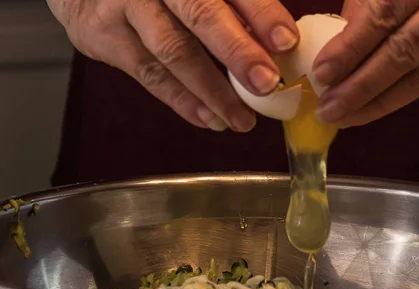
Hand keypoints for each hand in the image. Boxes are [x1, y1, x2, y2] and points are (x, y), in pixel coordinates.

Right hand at [47, 0, 298, 130]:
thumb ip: (231, 5)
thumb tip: (277, 45)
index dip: (262, 12)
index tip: (287, 42)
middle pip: (200, 15)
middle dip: (238, 52)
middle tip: (267, 84)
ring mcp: (126, 6)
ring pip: (174, 51)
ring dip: (212, 90)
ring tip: (242, 120)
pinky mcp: (105, 36)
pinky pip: (149, 75)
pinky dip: (182, 101)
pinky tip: (209, 119)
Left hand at [314, 0, 418, 126]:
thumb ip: (381, 0)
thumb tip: (340, 36)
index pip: (387, 10)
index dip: (352, 44)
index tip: (322, 72)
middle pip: (406, 48)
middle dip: (362, 83)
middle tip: (328, 107)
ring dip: (380, 100)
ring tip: (346, 116)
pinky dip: (407, 96)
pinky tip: (378, 107)